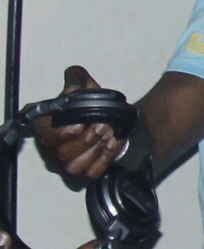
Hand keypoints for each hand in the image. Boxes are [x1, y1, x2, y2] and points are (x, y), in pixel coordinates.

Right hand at [32, 66, 125, 181]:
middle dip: (86, 140)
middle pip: (62, 154)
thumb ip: (77, 80)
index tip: (81, 124)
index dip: (62, 133)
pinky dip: (104, 160)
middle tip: (103, 126)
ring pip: (74, 167)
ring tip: (109, 134)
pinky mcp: (83, 173)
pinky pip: (90, 173)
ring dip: (95, 150)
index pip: (46, 137)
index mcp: (45, 129)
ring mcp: (66, 164)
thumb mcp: (83, 89)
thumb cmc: (89, 105)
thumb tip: (74, 74)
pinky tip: (113, 144)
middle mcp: (52, 150)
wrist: (108, 118)